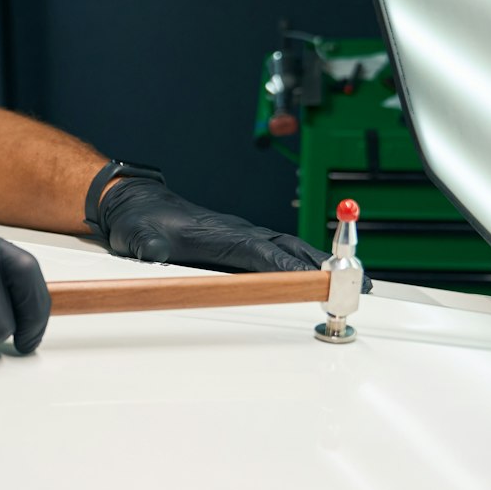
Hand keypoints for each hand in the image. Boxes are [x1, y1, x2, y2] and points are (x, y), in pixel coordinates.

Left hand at [95, 178, 339, 275]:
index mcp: (219, 234)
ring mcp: (239, 235)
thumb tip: (152, 253)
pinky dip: (301, 259)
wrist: (134, 204)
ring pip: (287, 247)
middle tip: (356, 285)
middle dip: (322, 266)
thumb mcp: (138, 238)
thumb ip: (148, 247)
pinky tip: (315, 271)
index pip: (263, 252)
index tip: (317, 279)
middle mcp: (236, 232)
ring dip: (318, 263)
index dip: (290, 266)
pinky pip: (277, 249)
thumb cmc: (139, 222)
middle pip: (288, 248)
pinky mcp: (237, 242)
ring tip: (350, 282)